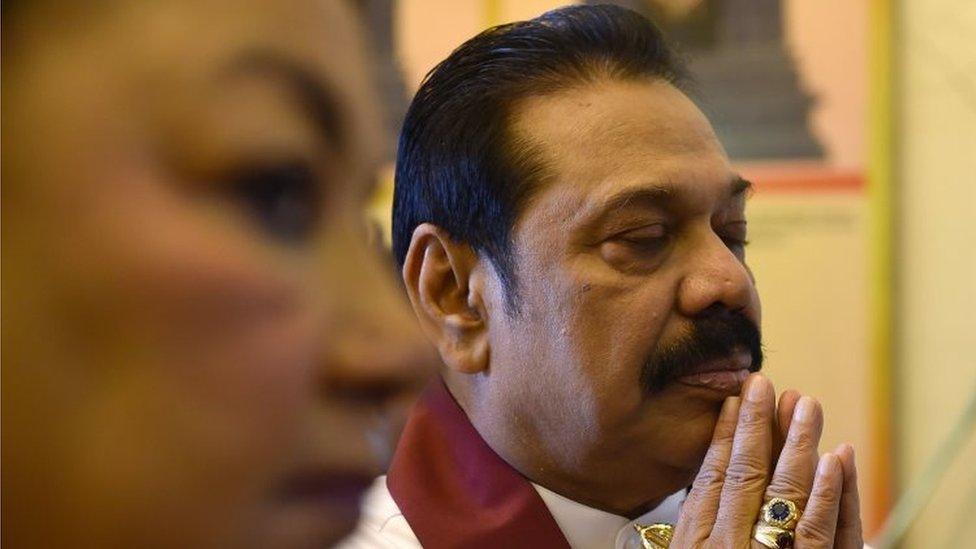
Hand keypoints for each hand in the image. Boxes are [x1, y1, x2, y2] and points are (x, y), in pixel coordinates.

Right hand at [670, 374, 863, 547]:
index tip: (736, 400)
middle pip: (746, 475)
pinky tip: (835, 459)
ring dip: (798, 443)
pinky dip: (829, 493)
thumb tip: (714, 471)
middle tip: (764, 383)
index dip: (725, 434)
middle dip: (757, 424)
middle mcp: (727, 546)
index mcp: (695, 542)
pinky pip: (818, 532)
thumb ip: (701, 522)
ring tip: (806, 405)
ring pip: (786, 494)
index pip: (712, 475)